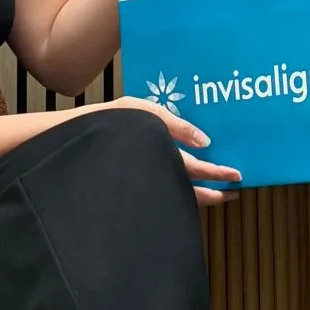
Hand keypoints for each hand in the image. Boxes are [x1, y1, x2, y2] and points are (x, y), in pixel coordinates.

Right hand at [107, 96, 241, 206]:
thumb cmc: (109, 122)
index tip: (237, 177)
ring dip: (197, 197)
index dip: (218, 174)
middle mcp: (156, 175)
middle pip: (191, 193)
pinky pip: (163, 193)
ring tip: (212, 194)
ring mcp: (145, 185)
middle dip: (214, 195)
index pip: (198, 170)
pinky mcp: (135, 186)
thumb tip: (205, 141)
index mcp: (162, 156)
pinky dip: (178, 193)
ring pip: (177, 197)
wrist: (73, 141)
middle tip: (232, 194)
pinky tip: (183, 187)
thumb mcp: (146, 111)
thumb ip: (177, 125)